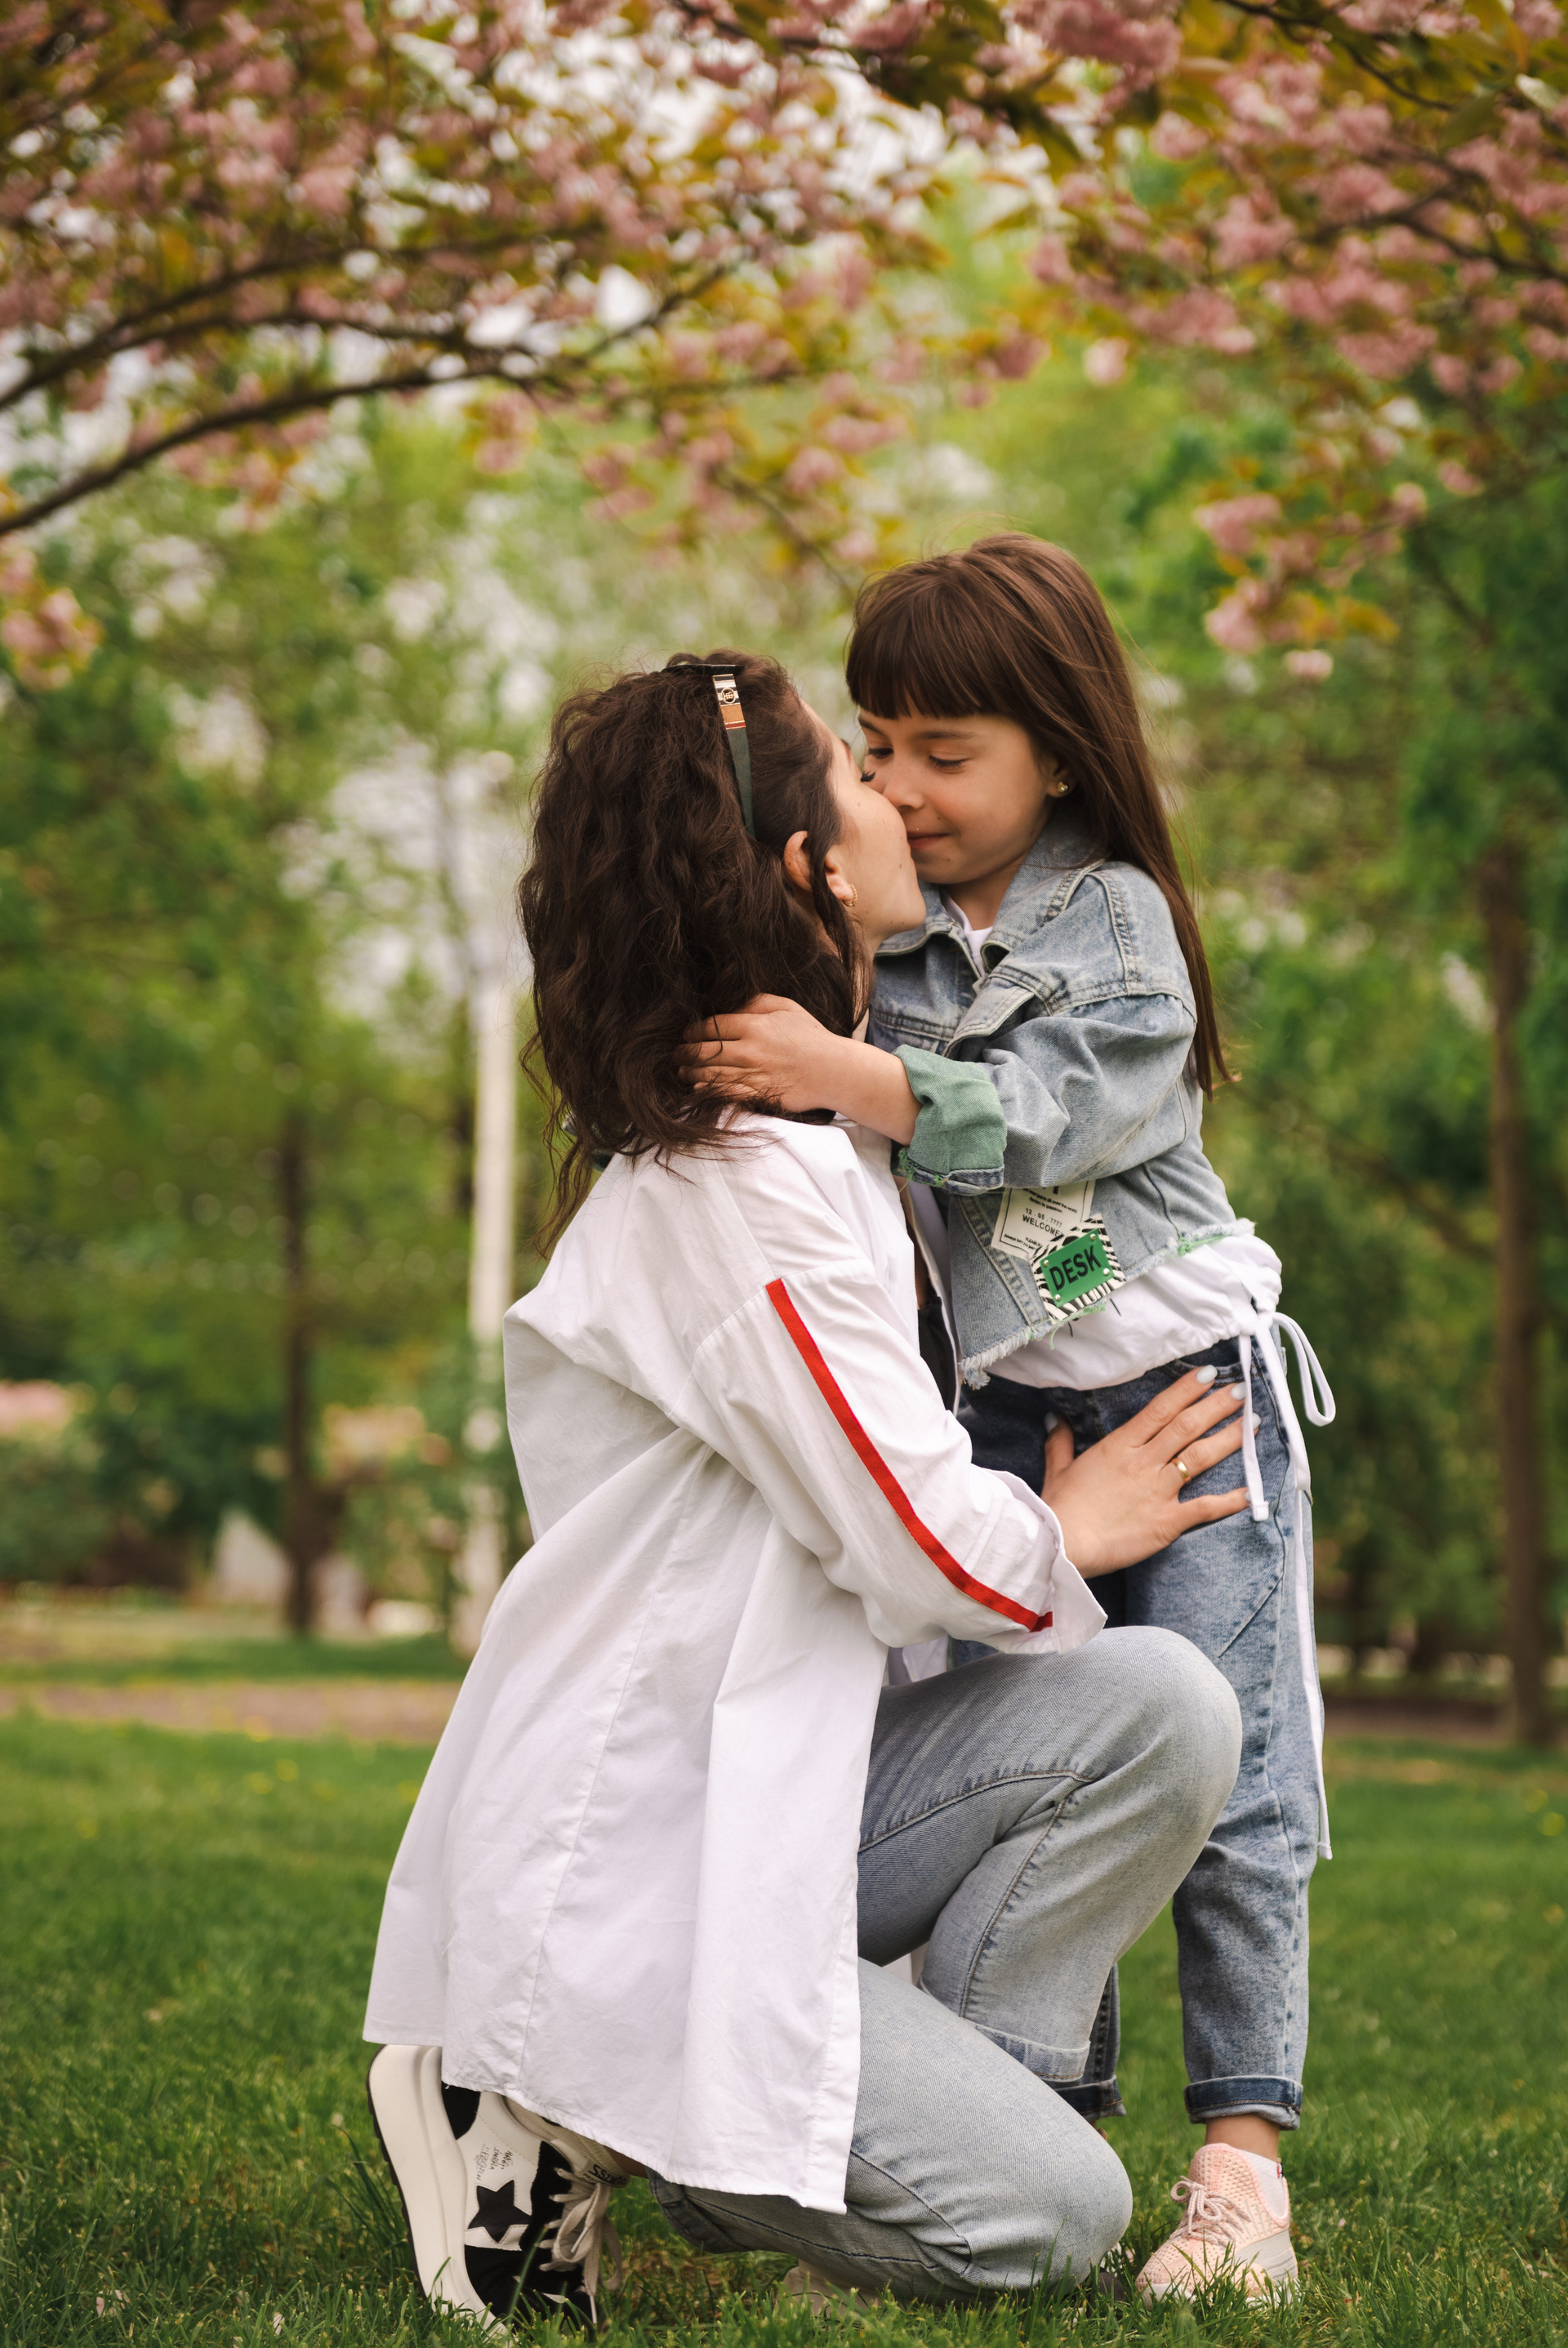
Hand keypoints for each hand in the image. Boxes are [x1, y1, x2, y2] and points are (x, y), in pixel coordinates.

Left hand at [684, 995, 848, 1114]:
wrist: (834, 1071)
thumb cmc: (812, 1037)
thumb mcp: (786, 1007)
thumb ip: (756, 1002)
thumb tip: (730, 1004)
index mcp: (754, 1025)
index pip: (711, 1026)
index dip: (693, 1030)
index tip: (687, 1033)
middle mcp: (750, 1050)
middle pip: (705, 1051)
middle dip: (685, 1052)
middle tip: (676, 1053)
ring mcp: (753, 1074)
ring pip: (710, 1073)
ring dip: (690, 1072)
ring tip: (681, 1071)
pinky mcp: (759, 1094)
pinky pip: (726, 1093)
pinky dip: (707, 1091)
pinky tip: (697, 1088)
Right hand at [1042, 1367, 1251, 1575]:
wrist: (1063, 1545)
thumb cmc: (1060, 1508)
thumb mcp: (1059, 1468)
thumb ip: (1061, 1441)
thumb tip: (1054, 1418)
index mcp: (1119, 1446)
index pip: (1160, 1409)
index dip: (1187, 1389)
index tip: (1209, 1373)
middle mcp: (1144, 1463)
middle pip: (1187, 1426)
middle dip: (1216, 1405)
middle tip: (1241, 1390)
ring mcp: (1158, 1491)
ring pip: (1200, 1457)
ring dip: (1229, 1438)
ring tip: (1252, 1423)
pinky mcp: (1167, 1522)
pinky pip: (1204, 1508)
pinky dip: (1229, 1500)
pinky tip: (1249, 1490)